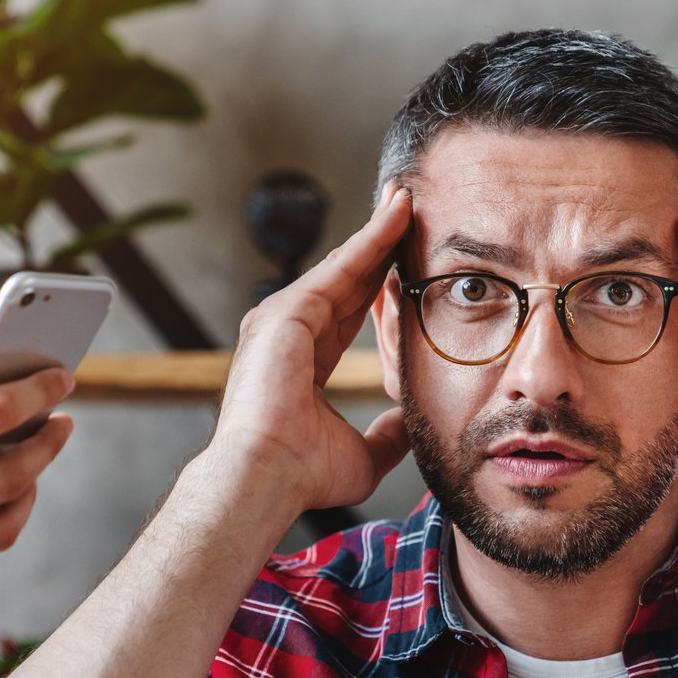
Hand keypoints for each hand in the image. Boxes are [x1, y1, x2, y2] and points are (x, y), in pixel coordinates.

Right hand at [208, 185, 414, 511]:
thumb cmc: (302, 474)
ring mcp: (281, 320)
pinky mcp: (285, 312)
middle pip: (346, 279)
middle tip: (409, 208)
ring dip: (377, 231)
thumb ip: (388, 434)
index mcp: (302, 365)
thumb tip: (411, 424)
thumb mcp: (364, 454)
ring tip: (408, 200)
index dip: (380, 285)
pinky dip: (368, 241)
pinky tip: (395, 217)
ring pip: (343, 266)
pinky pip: (338, 268)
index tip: (408, 259)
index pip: (350, 313)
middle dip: (379, 243)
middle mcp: (288, 335)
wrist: (266, 478)